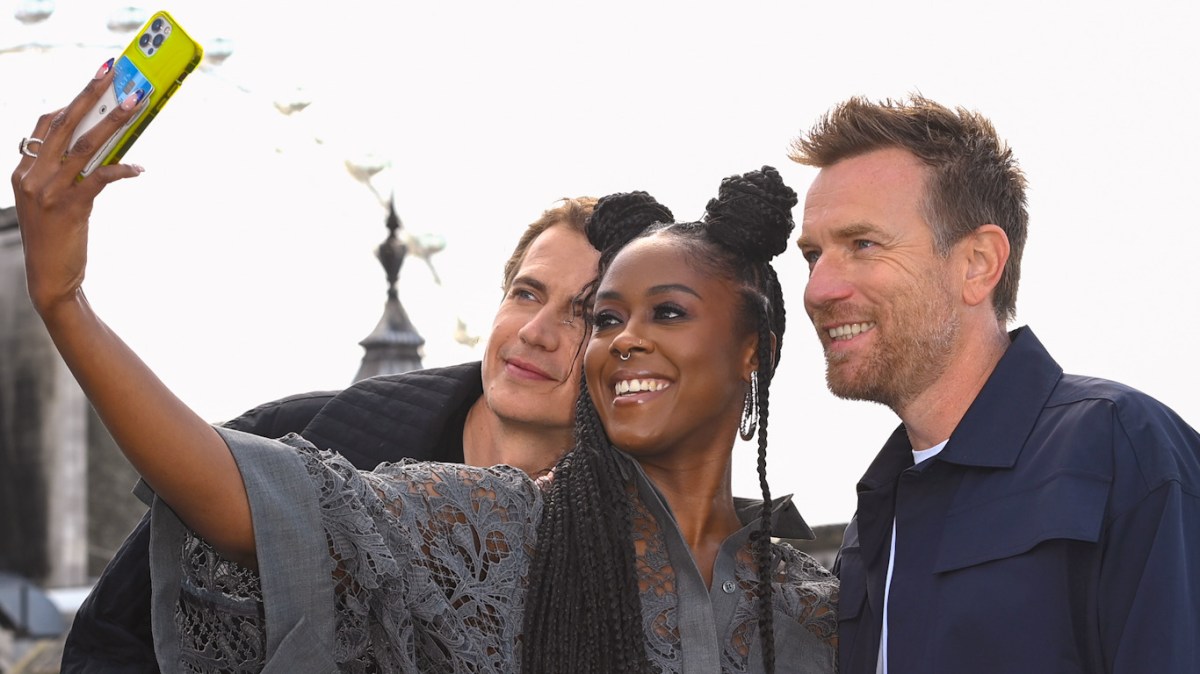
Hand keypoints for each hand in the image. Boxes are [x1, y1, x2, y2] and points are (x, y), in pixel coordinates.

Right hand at [11, 59, 146, 318]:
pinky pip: (99, 178)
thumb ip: (68, 173)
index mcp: (24, 171)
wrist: (50, 279)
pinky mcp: (69, 209)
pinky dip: (121, 169)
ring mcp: (48, 192)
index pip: (44, 125)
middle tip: (113, 71)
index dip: (70, 101)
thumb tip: (104, 148)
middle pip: (63, 123)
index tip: (96, 81)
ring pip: (84, 145)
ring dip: (114, 120)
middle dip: (90, 94)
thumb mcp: (54, 200)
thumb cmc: (58, 238)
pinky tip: (139, 167)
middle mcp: (31, 176)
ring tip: (136, 102)